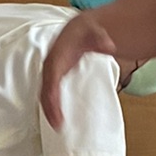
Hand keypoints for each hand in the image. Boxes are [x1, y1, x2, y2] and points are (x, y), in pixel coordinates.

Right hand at [39, 13, 111, 128]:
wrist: (80, 29)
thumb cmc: (85, 32)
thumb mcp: (95, 32)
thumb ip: (101, 39)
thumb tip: (110, 46)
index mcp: (57, 57)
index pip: (51, 79)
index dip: (52, 97)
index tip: (57, 111)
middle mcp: (51, 66)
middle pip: (45, 90)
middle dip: (49, 108)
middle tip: (58, 125)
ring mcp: (51, 72)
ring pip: (45, 94)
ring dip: (49, 110)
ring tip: (58, 126)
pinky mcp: (55, 77)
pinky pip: (49, 93)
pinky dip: (52, 106)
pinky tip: (59, 117)